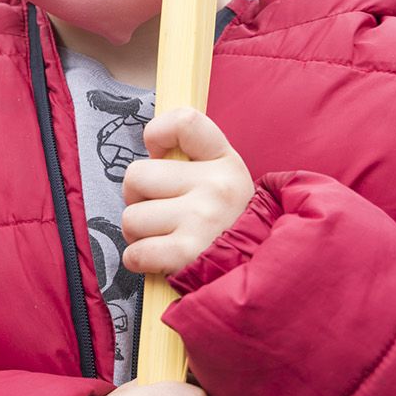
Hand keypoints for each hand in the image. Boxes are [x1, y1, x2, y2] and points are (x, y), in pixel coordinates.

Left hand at [121, 108, 253, 276]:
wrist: (264, 273)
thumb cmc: (229, 224)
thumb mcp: (225, 182)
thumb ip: (192, 161)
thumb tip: (152, 151)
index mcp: (225, 161)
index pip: (184, 121)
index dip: (157, 133)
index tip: (159, 154)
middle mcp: (216, 186)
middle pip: (137, 175)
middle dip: (137, 197)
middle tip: (159, 210)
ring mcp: (202, 219)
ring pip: (131, 217)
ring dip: (139, 233)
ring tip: (164, 237)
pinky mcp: (187, 253)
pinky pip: (135, 252)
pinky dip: (138, 259)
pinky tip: (158, 259)